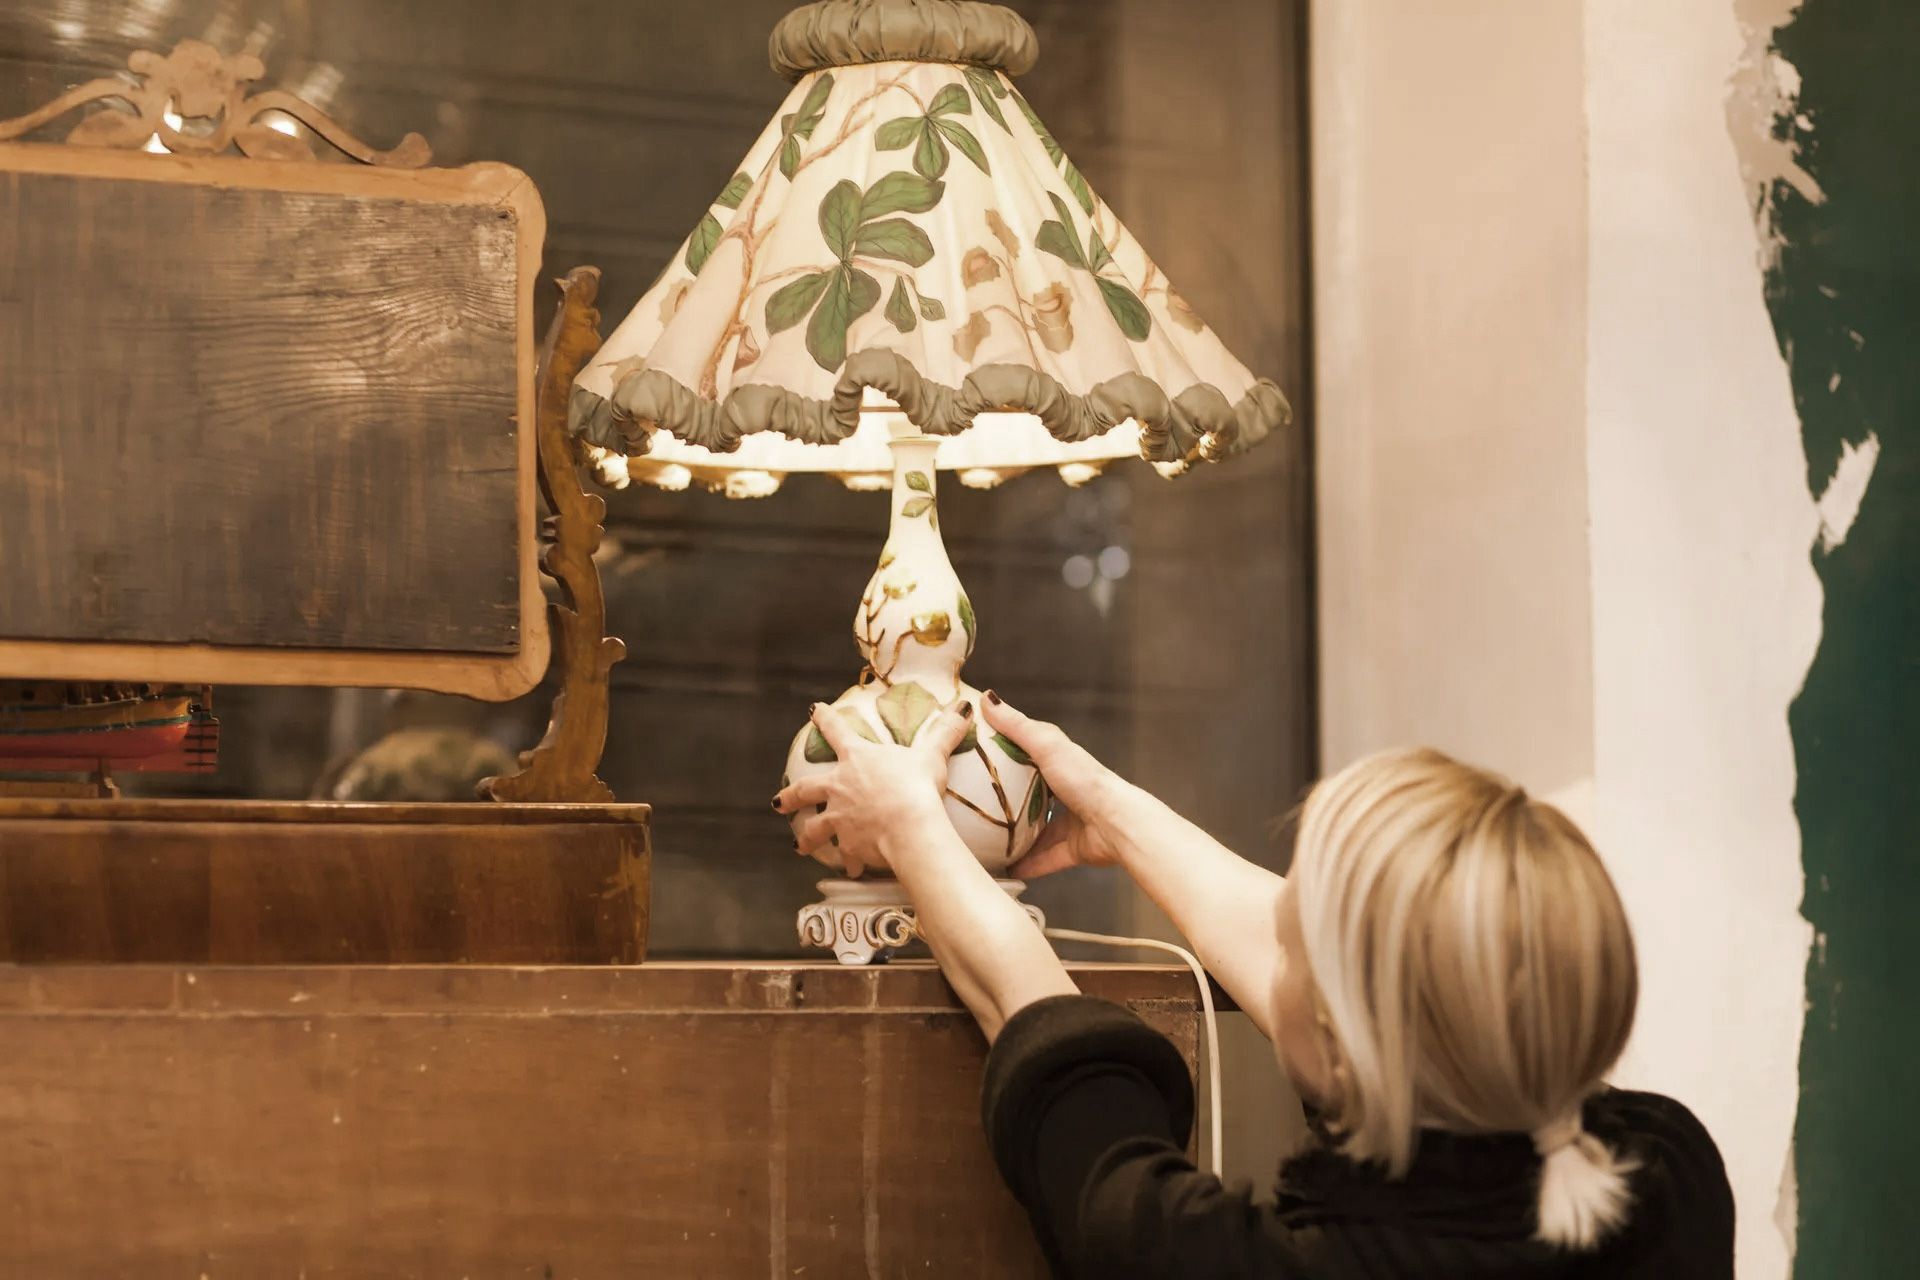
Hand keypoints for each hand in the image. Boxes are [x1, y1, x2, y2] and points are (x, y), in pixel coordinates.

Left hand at [774, 698, 974, 877]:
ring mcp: (839, 818)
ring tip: (799, 846)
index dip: (825, 719)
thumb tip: (963, 710)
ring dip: (806, 838)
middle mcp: (840, 787)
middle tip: (779, 802)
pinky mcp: (847, 845)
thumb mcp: (931, 755)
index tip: (814, 711)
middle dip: (791, 796)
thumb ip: (943, 733)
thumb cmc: (916, 786)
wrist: (908, 826)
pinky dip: (850, 863)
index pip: (837, 731)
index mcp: (857, 759)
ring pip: (814, 829)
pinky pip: (846, 856)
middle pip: (806, 789)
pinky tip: (851, 869)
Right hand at [980, 694, 1123, 879]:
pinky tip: (1002, 870)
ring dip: (1012, 838)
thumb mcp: (1046, 745)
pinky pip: (1043, 860)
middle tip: (971, 806)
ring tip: (981, 842)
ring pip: (1034, 832)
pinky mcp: (1071, 850)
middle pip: (1028, 796)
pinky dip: (1025, 866)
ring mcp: (1068, 823)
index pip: (1025, 755)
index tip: (972, 759)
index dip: (1001, 755)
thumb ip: (1016, 726)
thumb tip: (986, 698)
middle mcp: (1063, 793)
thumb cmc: (1084, 779)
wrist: (1115, 823)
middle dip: (1004, 801)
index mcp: (1058, 763)